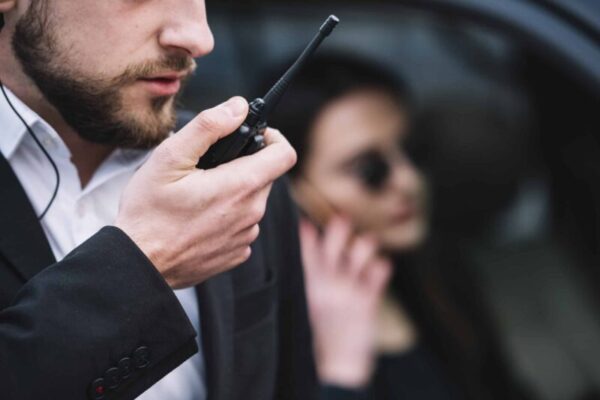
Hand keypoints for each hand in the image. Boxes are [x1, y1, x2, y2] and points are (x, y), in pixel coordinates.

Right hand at [116, 97, 296, 288]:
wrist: (139, 264)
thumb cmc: (149, 211)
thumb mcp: (171, 157)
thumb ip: (209, 126)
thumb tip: (238, 106)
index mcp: (241, 185)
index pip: (284, 154)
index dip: (272, 137)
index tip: (253, 135)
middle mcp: (251, 213)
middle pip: (264, 176)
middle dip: (243, 165)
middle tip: (208, 168)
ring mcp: (245, 236)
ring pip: (252, 201)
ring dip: (233, 193)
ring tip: (197, 196)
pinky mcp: (236, 254)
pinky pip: (242, 226)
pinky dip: (227, 218)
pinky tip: (198, 220)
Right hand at [300, 216, 390, 387]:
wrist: (338, 363)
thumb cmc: (321, 331)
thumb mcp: (308, 303)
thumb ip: (309, 275)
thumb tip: (307, 245)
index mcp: (308, 285)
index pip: (305, 251)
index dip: (307, 233)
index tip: (307, 221)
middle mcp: (327, 285)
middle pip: (334, 244)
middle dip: (339, 228)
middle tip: (343, 220)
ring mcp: (348, 291)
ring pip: (360, 252)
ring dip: (365, 244)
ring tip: (368, 243)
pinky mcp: (367, 301)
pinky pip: (378, 273)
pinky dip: (381, 267)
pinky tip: (381, 267)